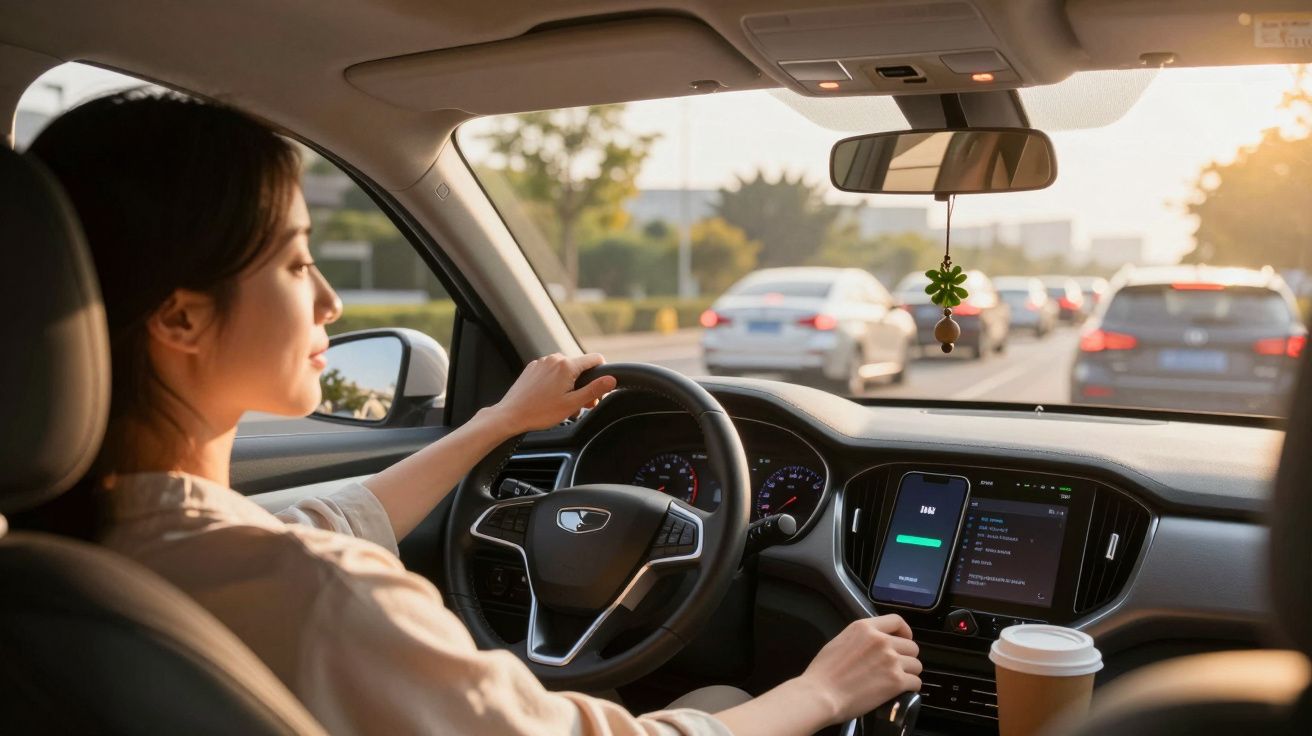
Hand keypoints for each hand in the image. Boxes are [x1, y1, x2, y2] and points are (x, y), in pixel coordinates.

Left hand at [490, 353, 616, 434]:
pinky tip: (550, 399)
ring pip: (565, 370)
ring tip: (563, 404)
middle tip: (581, 406)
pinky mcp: (533, 368)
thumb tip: (611, 379)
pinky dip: (556, 383)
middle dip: (584, 385)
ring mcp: (542, 362)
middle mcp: (554, 359)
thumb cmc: (540, 412)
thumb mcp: (572, 404)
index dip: (602, 374)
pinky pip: (551, 371)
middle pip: (580, 367)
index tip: (599, 390)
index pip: (595, 359)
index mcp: (567, 365)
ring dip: (570, 385)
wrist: (511, 415)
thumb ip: (594, 390)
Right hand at [797, 615, 921, 723]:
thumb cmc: (823, 672)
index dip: (904, 632)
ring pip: (916, 665)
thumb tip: (872, 644)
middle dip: (906, 657)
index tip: (904, 640)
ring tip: (896, 680)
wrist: (821, 694)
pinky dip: (910, 687)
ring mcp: (891, 660)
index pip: (897, 621)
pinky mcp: (896, 681)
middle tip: (896, 667)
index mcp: (865, 628)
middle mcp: (882, 640)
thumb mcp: (840, 641)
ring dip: (909, 673)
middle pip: (911, 646)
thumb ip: (861, 638)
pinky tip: (900, 691)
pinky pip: (916, 682)